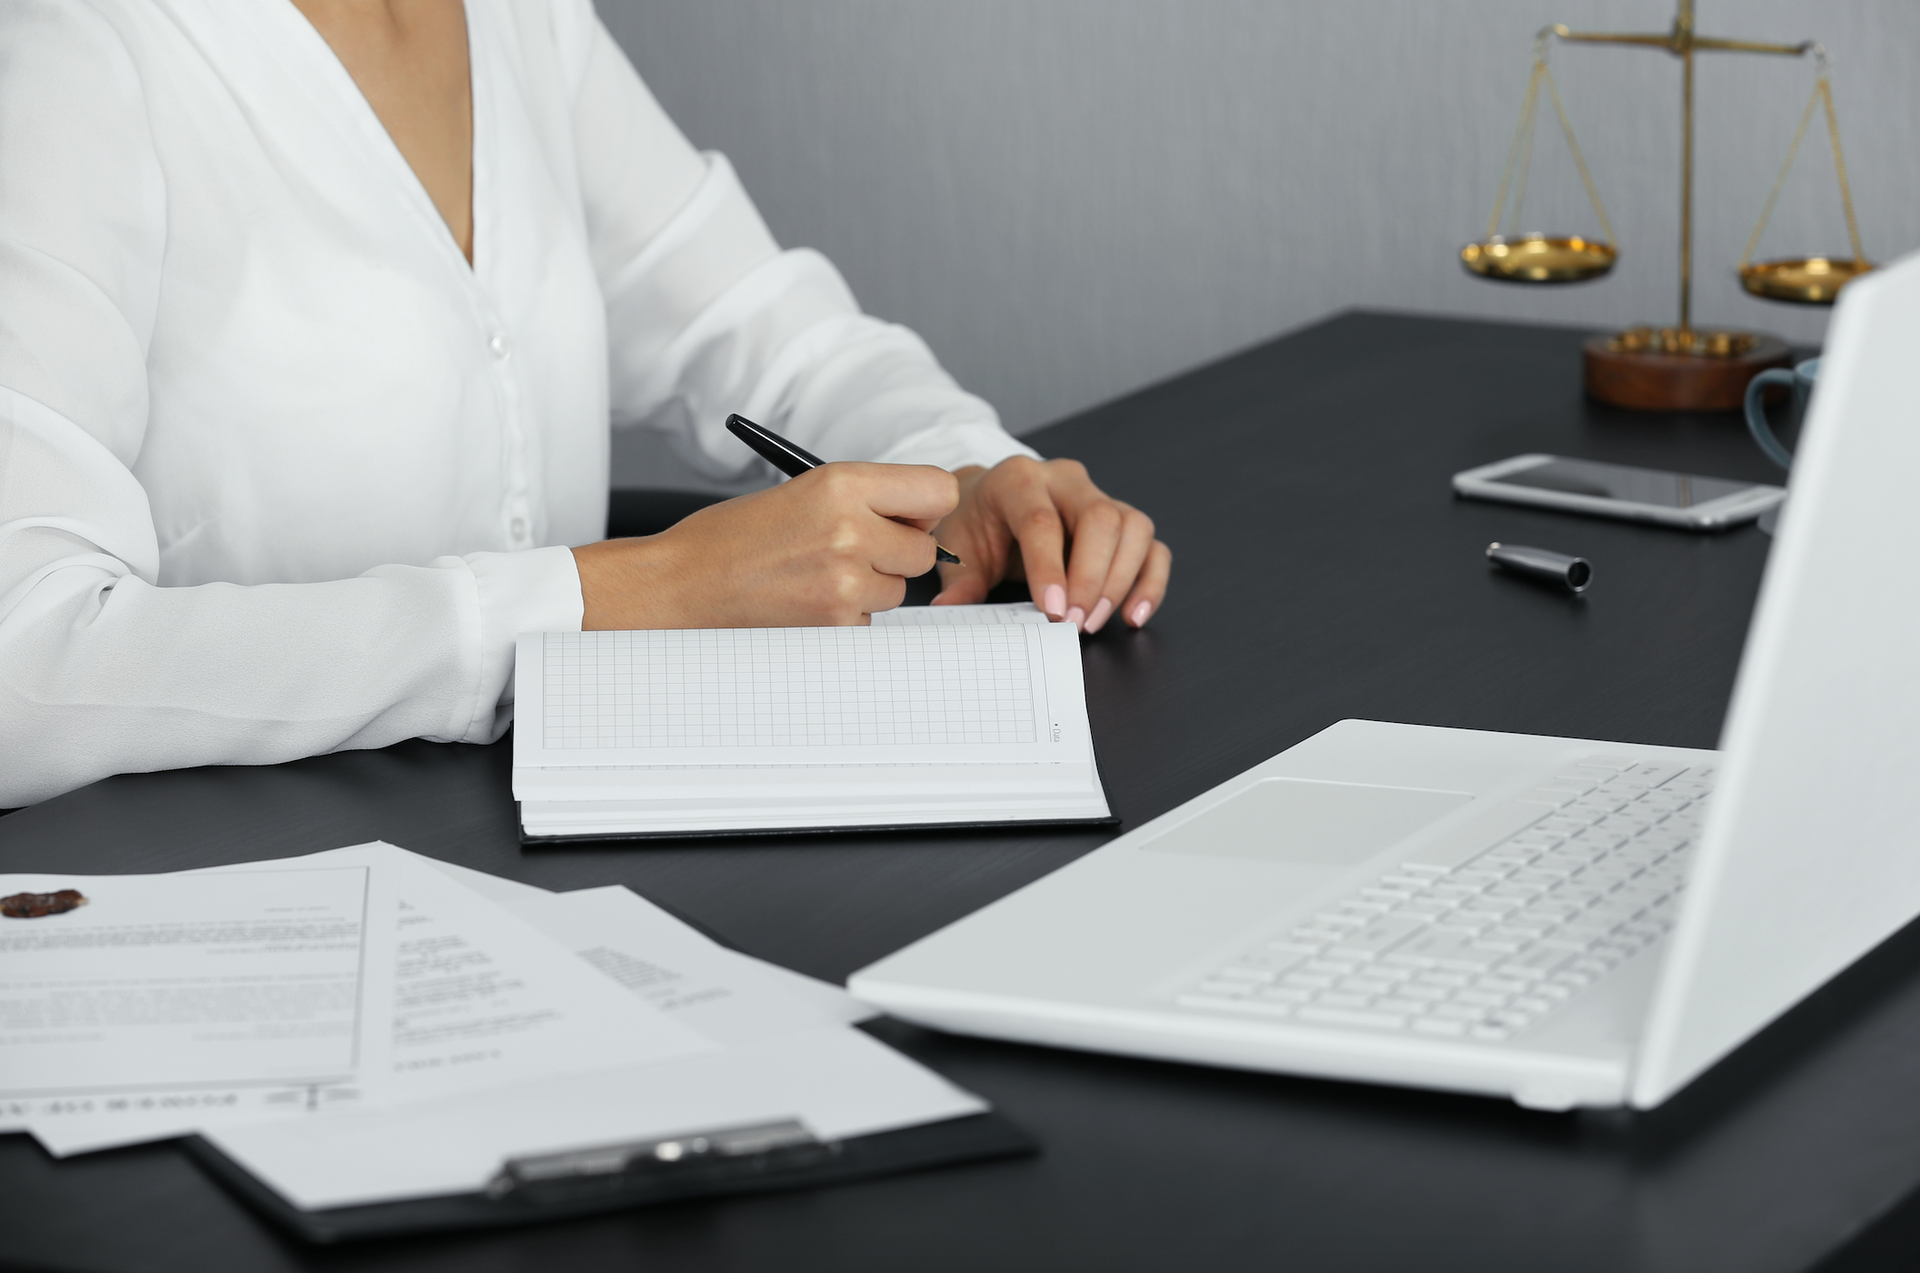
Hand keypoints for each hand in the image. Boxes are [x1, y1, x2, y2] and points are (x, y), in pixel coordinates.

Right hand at [572, 463, 957, 628]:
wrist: (680, 585)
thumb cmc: (733, 538)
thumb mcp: (802, 491)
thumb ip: (866, 497)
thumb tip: (923, 519)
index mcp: (841, 483)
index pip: (939, 491)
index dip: (925, 507)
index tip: (908, 516)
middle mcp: (850, 530)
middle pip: (923, 550)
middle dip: (897, 553)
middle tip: (852, 551)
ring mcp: (845, 582)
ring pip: (897, 591)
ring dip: (869, 587)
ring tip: (814, 575)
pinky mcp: (836, 624)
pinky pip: (868, 622)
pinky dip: (845, 616)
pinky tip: (803, 602)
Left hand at [930, 456, 1170, 631]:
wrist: (990, 499)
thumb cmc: (976, 522)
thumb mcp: (958, 548)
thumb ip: (959, 580)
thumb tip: (950, 608)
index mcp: (1018, 480)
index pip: (1041, 520)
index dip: (1050, 568)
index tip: (1054, 611)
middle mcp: (1064, 481)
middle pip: (1100, 517)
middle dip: (1092, 577)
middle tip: (1076, 623)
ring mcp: (1099, 496)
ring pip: (1133, 527)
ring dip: (1121, 581)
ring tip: (1095, 622)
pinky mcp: (1122, 520)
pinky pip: (1152, 547)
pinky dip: (1150, 582)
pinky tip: (1133, 614)